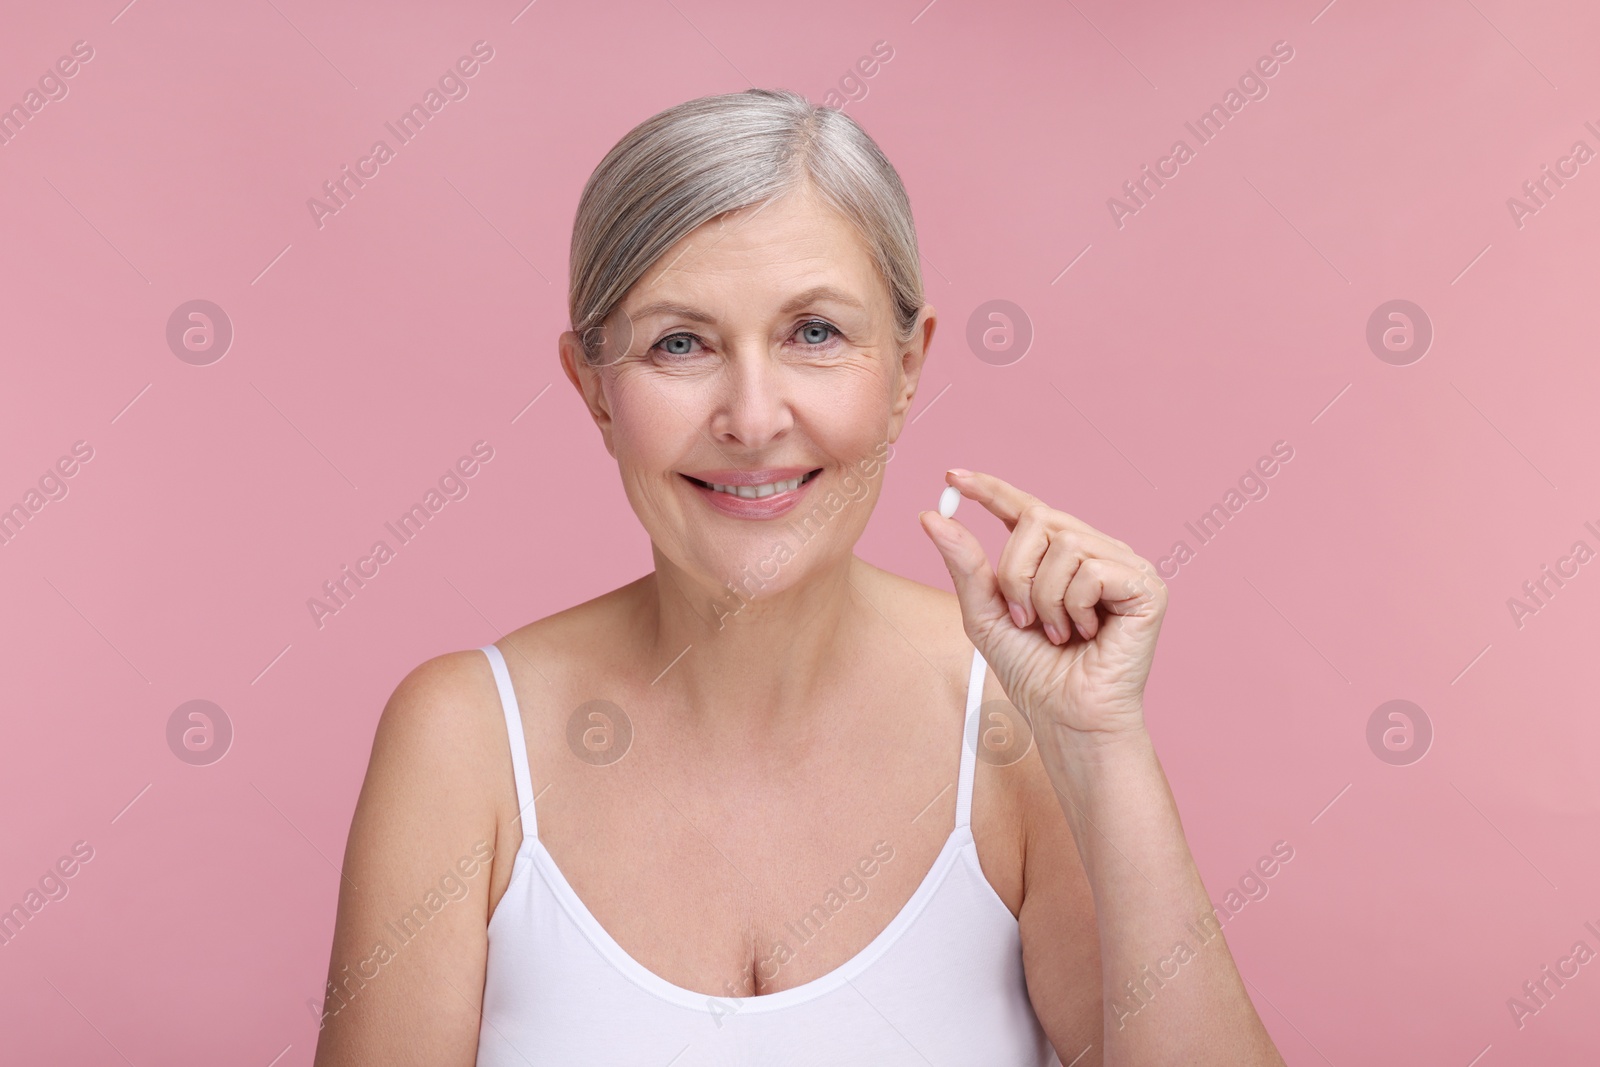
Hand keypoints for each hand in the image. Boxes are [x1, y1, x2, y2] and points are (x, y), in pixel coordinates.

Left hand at [919, 469, 1167, 740]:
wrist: (1068, 718)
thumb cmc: (1034, 673)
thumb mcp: (984, 614)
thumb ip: (964, 565)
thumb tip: (931, 517)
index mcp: (1058, 556)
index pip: (1024, 508)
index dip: (991, 489)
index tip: (951, 475)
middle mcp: (1095, 551)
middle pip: (1039, 518)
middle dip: (1016, 571)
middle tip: (1022, 617)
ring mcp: (1124, 565)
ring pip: (1065, 543)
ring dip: (1044, 596)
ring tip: (1056, 632)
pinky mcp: (1147, 585)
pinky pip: (1094, 568)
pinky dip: (1075, 604)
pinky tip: (1086, 633)